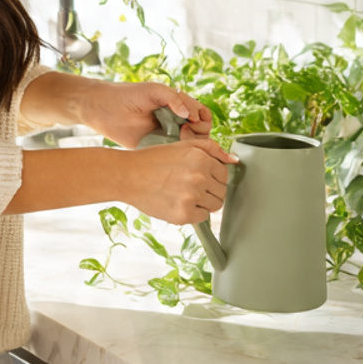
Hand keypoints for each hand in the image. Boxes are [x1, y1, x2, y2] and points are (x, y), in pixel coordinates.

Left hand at [79, 79, 213, 148]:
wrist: (104, 109)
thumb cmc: (129, 95)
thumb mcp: (154, 90)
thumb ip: (174, 98)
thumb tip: (189, 114)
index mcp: (178, 106)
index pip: (202, 114)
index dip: (201, 117)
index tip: (191, 118)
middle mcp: (176, 122)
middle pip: (201, 132)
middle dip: (199, 131)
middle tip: (184, 129)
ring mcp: (168, 137)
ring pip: (191, 146)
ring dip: (191, 144)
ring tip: (178, 137)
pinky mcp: (157, 149)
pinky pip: (174, 156)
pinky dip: (179, 156)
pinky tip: (172, 150)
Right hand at [120, 140, 235, 225]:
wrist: (129, 175)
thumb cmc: (154, 159)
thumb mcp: (183, 146)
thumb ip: (211, 149)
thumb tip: (234, 160)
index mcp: (201, 158)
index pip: (224, 173)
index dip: (213, 175)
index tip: (202, 176)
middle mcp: (199, 177)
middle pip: (221, 191)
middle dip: (210, 189)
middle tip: (192, 186)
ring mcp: (191, 197)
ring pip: (214, 206)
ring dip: (204, 202)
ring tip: (186, 194)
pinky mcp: (183, 215)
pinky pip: (202, 217)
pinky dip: (194, 213)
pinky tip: (179, 202)